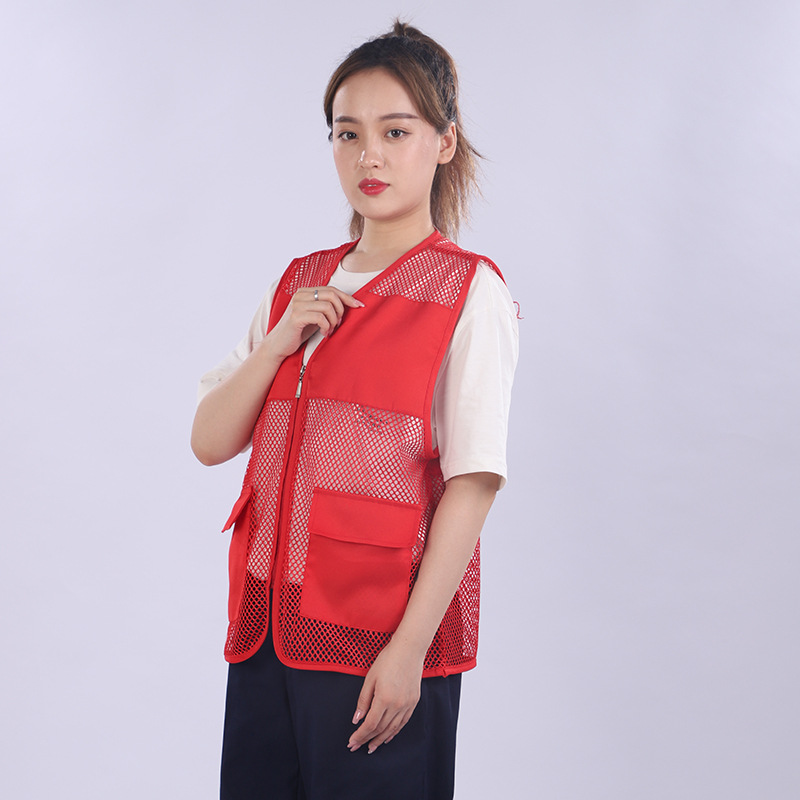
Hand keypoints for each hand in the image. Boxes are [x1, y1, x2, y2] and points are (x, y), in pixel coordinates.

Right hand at [265, 286, 363, 360]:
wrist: (279, 344)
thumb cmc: (299, 331)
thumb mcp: (314, 315)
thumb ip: (326, 307)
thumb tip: (350, 303)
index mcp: (305, 292)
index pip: (332, 289)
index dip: (347, 297)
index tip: (359, 306)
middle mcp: (300, 295)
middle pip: (332, 295)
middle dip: (340, 310)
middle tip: (338, 323)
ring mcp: (297, 305)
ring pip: (327, 306)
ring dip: (333, 321)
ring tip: (330, 330)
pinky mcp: (296, 317)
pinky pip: (320, 317)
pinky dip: (326, 327)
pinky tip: (324, 333)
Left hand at [347, 640, 424, 754]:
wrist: (409, 649)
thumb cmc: (388, 660)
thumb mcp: (370, 678)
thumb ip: (363, 700)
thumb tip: (356, 719)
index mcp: (384, 698)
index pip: (369, 724)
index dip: (360, 735)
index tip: (352, 742)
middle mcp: (397, 705)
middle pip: (380, 729)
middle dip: (367, 739)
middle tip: (357, 746)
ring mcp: (407, 704)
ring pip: (392, 729)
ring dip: (380, 739)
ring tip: (371, 746)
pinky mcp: (414, 702)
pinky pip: (403, 722)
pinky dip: (394, 732)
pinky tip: (388, 736)